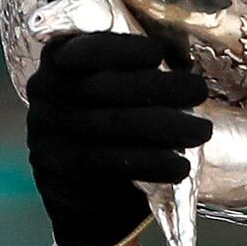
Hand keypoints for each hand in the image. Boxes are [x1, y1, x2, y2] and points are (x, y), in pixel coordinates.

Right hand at [24, 18, 210, 245]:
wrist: (90, 203)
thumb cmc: (111, 130)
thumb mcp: (111, 90)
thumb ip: (125, 61)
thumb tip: (166, 42)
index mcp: (56, 62)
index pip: (81, 48)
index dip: (118, 48)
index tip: (157, 53)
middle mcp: (44, 94)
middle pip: (102, 87)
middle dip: (157, 87)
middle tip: (198, 90)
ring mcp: (48, 135)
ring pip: (110, 125)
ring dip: (164, 126)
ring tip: (202, 130)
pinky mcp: (62, 173)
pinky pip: (109, 163)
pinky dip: (150, 162)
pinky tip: (181, 164)